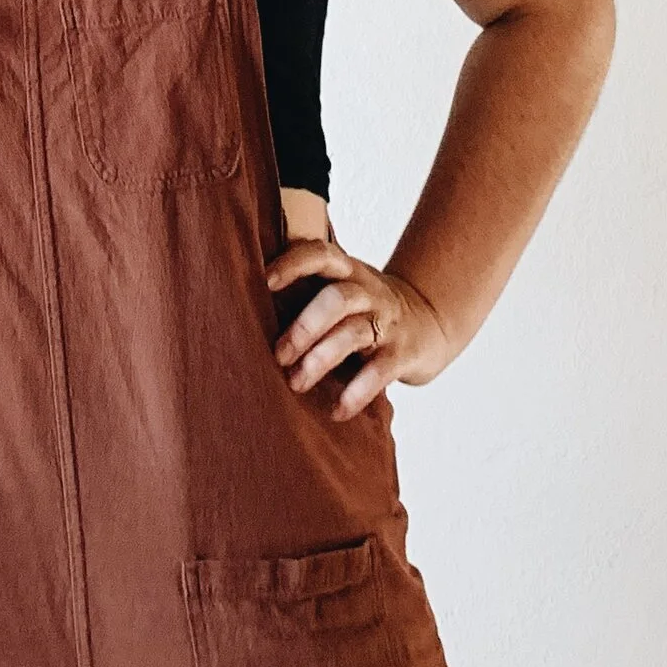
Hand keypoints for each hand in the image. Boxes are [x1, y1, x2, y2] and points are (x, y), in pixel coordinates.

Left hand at [267, 238, 454, 419]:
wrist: (428, 323)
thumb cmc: (362, 308)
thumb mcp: (339, 289)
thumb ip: (302, 291)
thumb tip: (239, 307)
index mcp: (346, 270)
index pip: (320, 255)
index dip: (293, 264)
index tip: (265, 281)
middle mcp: (367, 291)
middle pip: (336, 299)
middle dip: (304, 327)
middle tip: (278, 355)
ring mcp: (386, 321)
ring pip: (353, 334)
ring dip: (321, 359)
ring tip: (296, 384)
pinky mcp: (402, 353)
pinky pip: (379, 372)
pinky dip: (356, 393)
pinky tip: (337, 411)